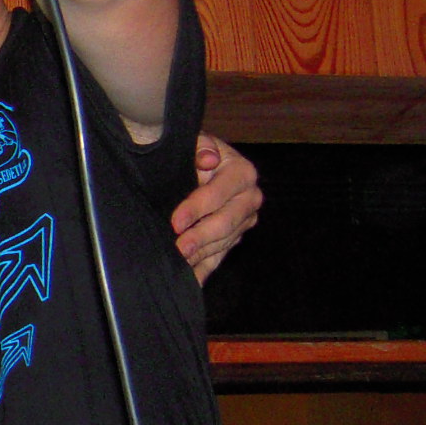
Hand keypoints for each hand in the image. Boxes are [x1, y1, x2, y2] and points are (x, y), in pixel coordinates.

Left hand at [172, 133, 260, 284]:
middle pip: (226, 223)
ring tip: (179, 264)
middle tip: (179, 248)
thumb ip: (200, 147)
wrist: (201, 163)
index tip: (176, 222)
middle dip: (201, 237)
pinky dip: (203, 271)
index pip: (218, 194)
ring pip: (223, 243)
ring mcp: (244, 221)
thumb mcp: (196, 142)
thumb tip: (207, 158)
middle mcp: (250, 198)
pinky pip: (219, 257)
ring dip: (201, 255)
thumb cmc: (194, 151)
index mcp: (242, 172)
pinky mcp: (234, 238)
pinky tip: (190, 283)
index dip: (197, 208)